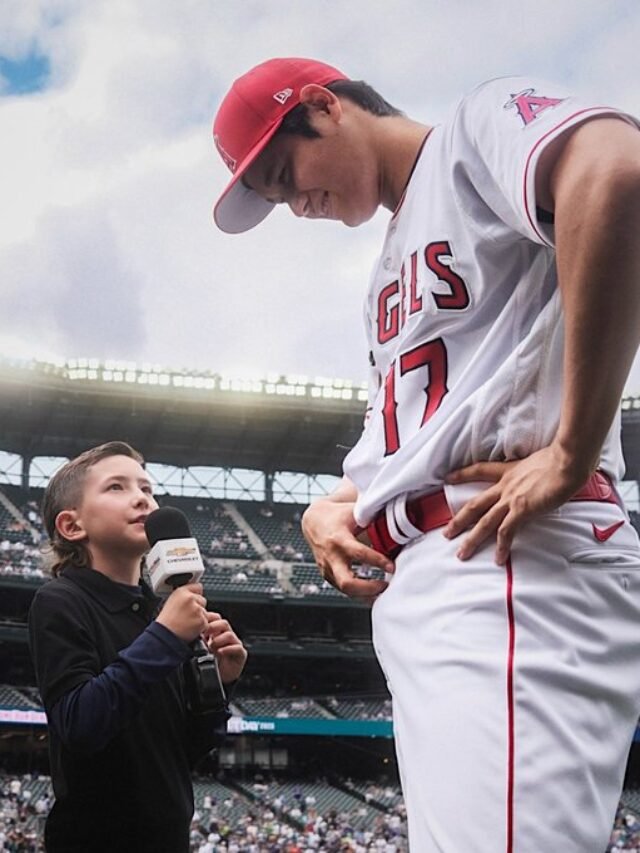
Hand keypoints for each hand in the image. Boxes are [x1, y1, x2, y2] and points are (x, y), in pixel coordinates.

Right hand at [156, 583, 207, 642]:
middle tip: (186, 615)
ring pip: (205, 612)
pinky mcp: (202, 621)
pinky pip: (206, 622)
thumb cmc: (165, 623)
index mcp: (181, 592)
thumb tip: (194, 594)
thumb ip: (184, 596)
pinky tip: (190, 628)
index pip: (197, 587)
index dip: (195, 594)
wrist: (165, 636)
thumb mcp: (170, 602)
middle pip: (202, 600)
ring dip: (199, 617)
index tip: (192, 600)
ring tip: (187, 623)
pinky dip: (201, 627)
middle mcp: (190, 598)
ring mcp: (197, 609)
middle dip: (197, 607)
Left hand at [202, 612, 247, 683]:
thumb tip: (189, 630)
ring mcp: (234, 644)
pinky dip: (228, 649)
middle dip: (213, 627)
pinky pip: (237, 647)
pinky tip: (220, 652)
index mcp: (216, 632)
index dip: (208, 620)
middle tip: (204, 633)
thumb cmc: (207, 663)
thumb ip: (198, 638)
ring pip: (229, 634)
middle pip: (223, 623)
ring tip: (211, 646)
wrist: (215, 679)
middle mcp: (225, 636)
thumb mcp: (200, 648)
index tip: (199, 624)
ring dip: (219, 639)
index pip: (215, 619)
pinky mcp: (240, 653)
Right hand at [301, 499, 393, 603]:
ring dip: (366, 595)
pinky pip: (344, 590)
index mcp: (338, 538)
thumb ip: (373, 517)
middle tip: (385, 585)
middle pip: (346, 582)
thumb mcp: (354, 511)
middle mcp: (331, 556)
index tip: (392, 567)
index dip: (377, 561)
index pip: (358, 554)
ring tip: (383, 591)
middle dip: (368, 588)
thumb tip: (395, 520)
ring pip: (345, 591)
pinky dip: (359, 593)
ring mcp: (328, 568)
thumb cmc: (336, 515)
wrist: (314, 521)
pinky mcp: (328, 576)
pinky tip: (373, 592)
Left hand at [443, 445, 590, 564]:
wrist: (567, 461)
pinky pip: (506, 532)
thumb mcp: (541, 462)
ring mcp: (511, 499)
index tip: (448, 478)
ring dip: (472, 539)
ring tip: (462, 553)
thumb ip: (535, 472)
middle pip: (475, 505)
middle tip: (447, 533)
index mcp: (509, 472)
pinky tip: (499, 558)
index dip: (462, 474)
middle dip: (459, 520)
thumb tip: (544, 476)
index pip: (480, 470)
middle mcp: (506, 486)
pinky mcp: (522, 510)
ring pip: (484, 522)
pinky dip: (502, 547)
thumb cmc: (562, 459)